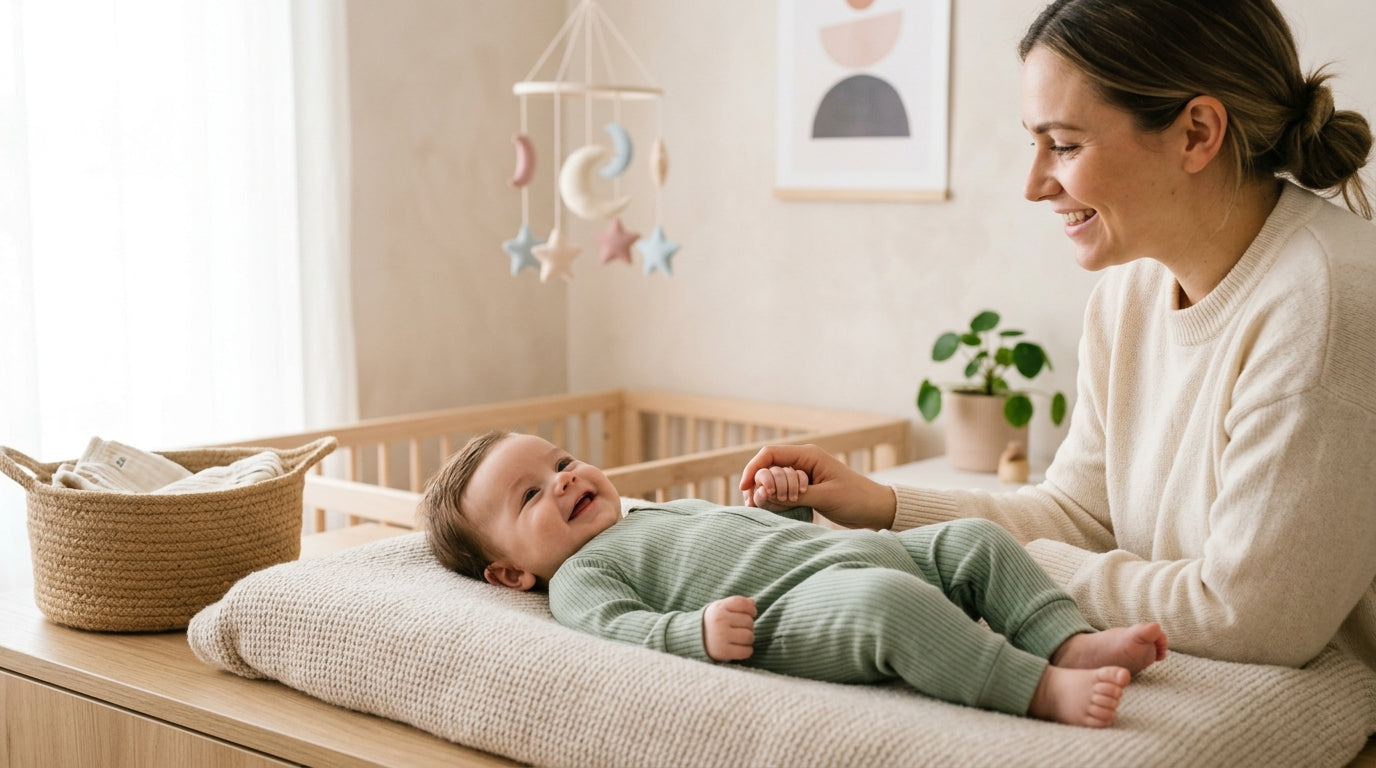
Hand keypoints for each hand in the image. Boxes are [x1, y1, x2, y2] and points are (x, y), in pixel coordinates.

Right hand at [703, 595, 755, 661]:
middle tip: (738, 629)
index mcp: (719, 608)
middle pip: (749, 621)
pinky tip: (739, 648)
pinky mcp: (723, 652)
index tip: (751, 614)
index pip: (743, 604)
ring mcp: (721, 637)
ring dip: (748, 639)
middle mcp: (720, 621)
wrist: (691, 639)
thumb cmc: (711, 622)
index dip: (751, 609)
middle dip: (748, 626)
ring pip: (749, 636)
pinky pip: (746, 651)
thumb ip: (736, 603)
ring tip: (738, 638)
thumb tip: (752, 602)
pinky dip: (746, 651)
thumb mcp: (719, 608)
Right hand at [739, 444, 896, 528]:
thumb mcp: (825, 497)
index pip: (769, 454)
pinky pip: (781, 490)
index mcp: (808, 455)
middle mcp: (802, 461)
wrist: (875, 508)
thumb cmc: (855, 499)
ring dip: (768, 493)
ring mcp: (802, 475)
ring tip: (767, 508)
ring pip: (772, 479)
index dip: (753, 469)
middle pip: (768, 467)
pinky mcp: (804, 488)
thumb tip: (766, 495)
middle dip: (762, 484)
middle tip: (764, 503)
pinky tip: (774, 509)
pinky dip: (775, 499)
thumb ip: (795, 494)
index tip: (745, 489)